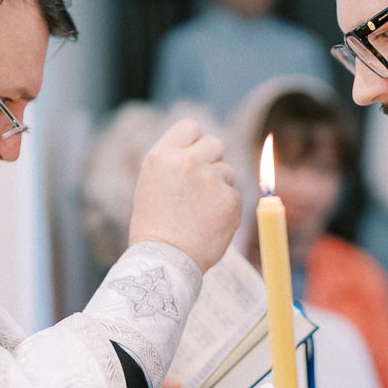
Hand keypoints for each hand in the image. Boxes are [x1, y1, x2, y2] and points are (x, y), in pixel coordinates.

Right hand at [129, 118, 240, 272]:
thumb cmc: (154, 226)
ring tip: (200, 212)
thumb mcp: (152, 184)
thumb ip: (175, 163)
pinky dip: (227, 209)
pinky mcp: (230, 200)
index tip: (193, 158)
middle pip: (216, 143)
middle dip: (212, 161)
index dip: (194, 142)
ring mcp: (211, 180)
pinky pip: (235, 196)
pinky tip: (210, 224)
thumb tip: (203, 151)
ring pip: (227, 171)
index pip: (190, 126)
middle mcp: (187, 162)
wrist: (165, 260)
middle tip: (201, 186)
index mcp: (162, 156)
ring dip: (219, 187)